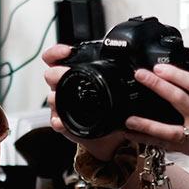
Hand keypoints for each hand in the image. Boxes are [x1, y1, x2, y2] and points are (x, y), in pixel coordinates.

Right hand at [41, 43, 127, 158]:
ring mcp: (62, 104)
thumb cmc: (112, 109)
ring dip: (56, 97)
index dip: (57, 52)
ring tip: (63, 99)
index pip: (57, 58)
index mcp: (75, 75)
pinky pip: (55, 120)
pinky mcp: (62, 122)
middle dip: (56, 74)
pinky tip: (61, 122)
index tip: (66, 51)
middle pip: (51, 75)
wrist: (110, 137)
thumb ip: (120, 77)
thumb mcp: (115, 90)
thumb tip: (137, 67)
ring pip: (52, 96)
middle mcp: (66, 87)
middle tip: (65, 74)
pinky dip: (58, 121)